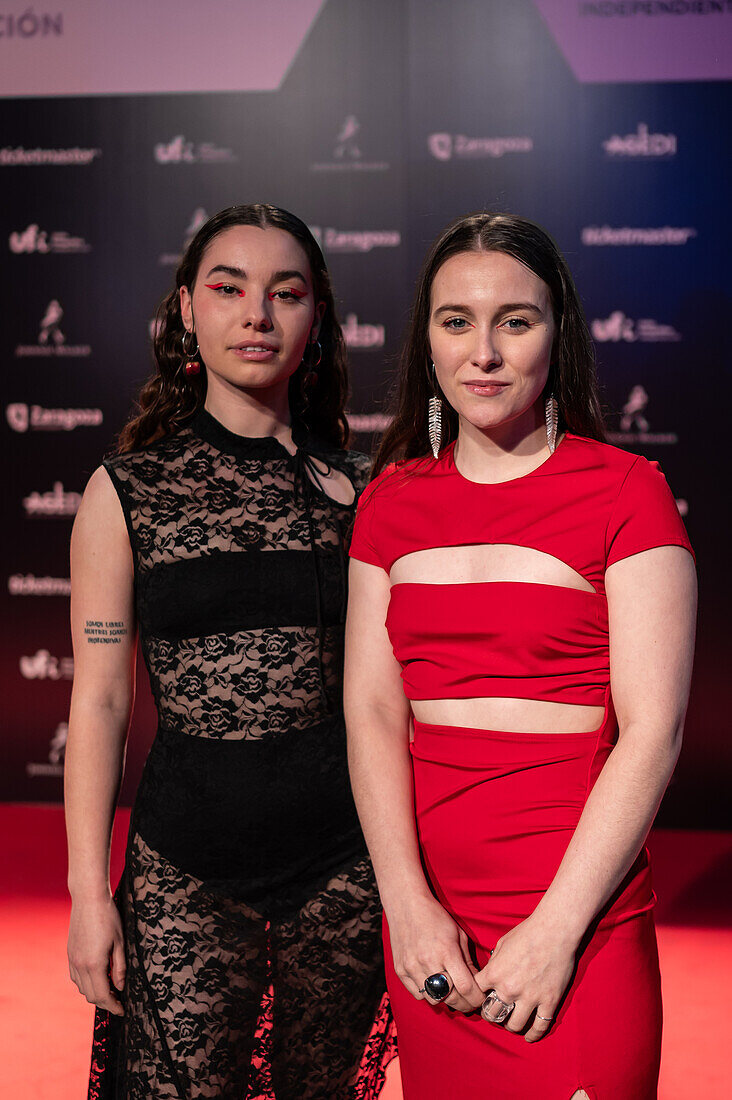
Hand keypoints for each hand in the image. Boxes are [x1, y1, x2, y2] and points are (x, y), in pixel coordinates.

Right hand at [67, 894, 125, 1015]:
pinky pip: (76, 977)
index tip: (122, 1011)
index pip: (103, 996)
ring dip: (95, 993)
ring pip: (82, 988)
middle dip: (105, 1002)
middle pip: (91, 996)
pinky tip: (97, 976)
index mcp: (94, 964)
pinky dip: (86, 983)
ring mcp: (73, 959)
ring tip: (110, 989)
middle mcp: (80, 965)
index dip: (113, 1006)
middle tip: (119, 1001)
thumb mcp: (120, 942)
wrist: (88, 899)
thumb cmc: (108, 917)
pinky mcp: (70, 953)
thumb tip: (120, 987)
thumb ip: (120, 967)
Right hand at [386, 893, 484, 1013]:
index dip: (477, 998)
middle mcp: (428, 962)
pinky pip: (418, 994)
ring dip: (446, 999)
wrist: (406, 905)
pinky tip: (435, 985)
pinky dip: (429, 994)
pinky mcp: (401, 970)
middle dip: (465, 1004)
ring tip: (452, 992)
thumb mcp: (458, 935)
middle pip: (451, 998)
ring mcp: (412, 968)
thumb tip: (477, 984)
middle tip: (470, 1002)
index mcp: (447, 951)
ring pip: (434, 1000)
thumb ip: (468, 961)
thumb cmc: (436, 917)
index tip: (481, 998)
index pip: (466, 987)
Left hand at [475, 915, 577, 1041]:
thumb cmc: (527, 932)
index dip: (478, 995)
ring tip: (512, 1022)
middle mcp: (509, 989)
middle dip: (491, 1015)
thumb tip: (491, 975)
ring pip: (514, 1025)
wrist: (555, 930)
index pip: (477, 993)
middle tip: (495, 1013)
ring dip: (510, 1025)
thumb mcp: (502, 944)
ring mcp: (530, 998)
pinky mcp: (549, 1002)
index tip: (482, 996)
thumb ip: (494, 963)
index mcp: (495, 973)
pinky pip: (539, 1026)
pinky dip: (533, 1035)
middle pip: (492, 1014)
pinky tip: (529, 1037)